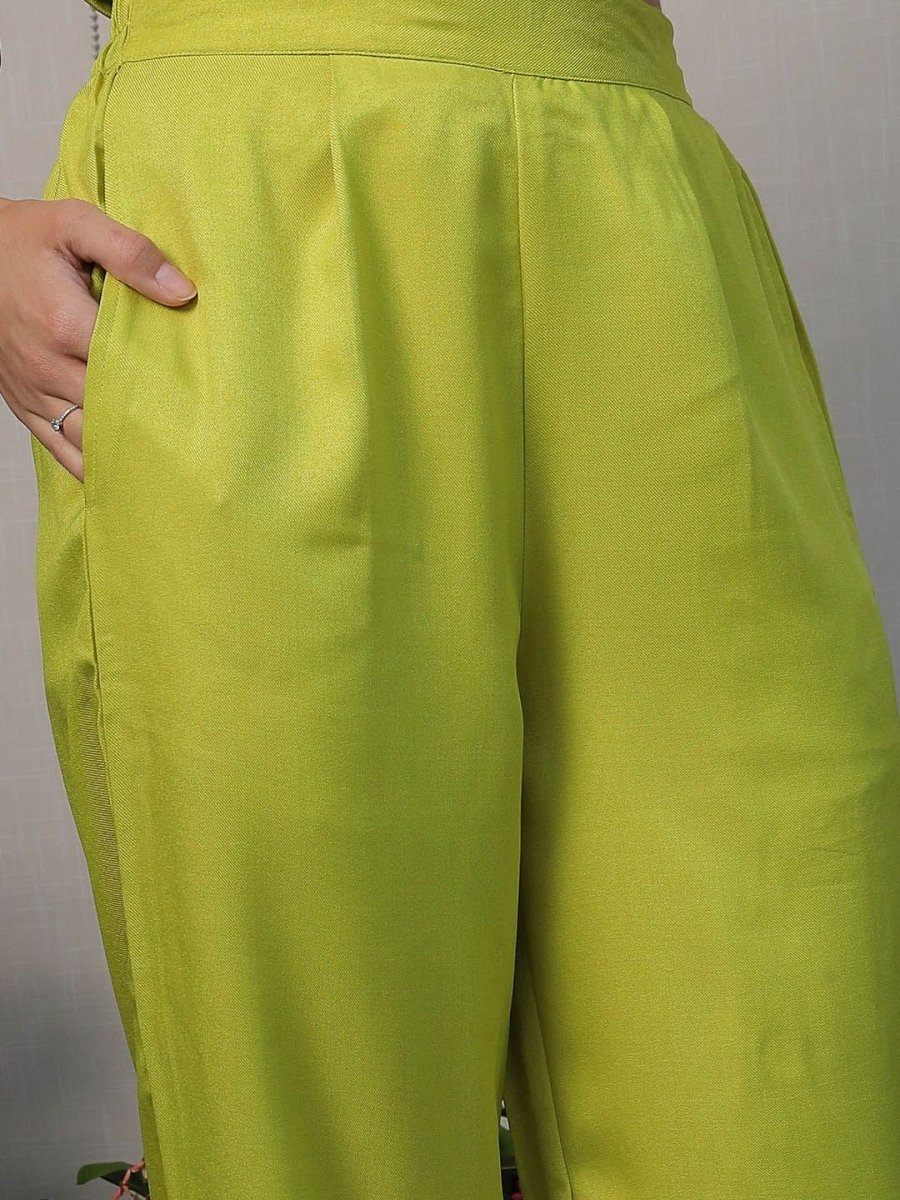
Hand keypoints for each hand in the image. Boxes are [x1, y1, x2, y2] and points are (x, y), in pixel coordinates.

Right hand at [0, 195, 196, 482]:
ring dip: (130, 453)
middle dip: (158, 426)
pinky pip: (61, 450)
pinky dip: (95, 466)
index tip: (210, 398)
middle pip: (116, 413)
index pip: (134, 369)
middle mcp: (49, 368)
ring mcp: (35, 392)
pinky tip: (129, 473)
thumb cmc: (24, 239)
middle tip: (206, 441)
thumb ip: (129, 252)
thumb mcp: (75, 224)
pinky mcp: (25, 406)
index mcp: (66, 325)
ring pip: (90, 441)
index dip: (173, 384)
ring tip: (176, 465)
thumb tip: (182, 291)